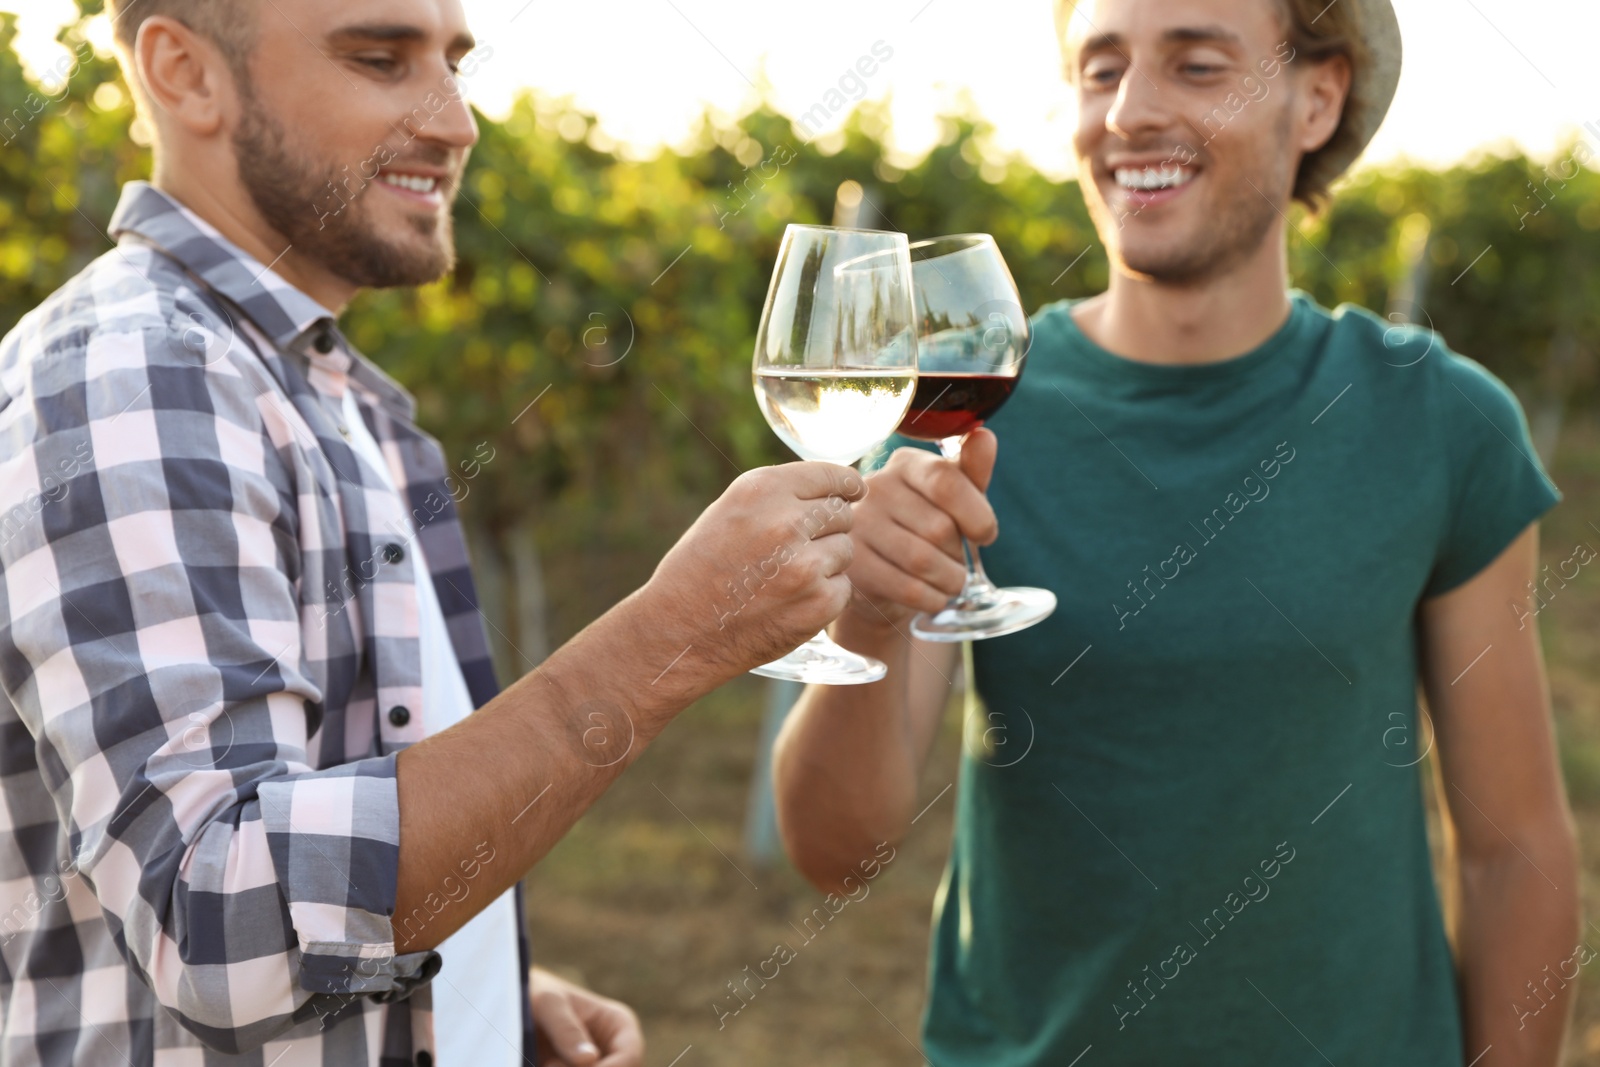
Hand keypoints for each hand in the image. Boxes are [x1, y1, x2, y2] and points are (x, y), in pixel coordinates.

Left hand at [529, 967, 642, 1066]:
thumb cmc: (534, 993)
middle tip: (549, 1065)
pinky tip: (539, 1063)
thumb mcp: (548, 1003)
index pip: (630, 1056)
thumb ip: (566, 1029)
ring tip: (544, 1061)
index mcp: (619, 1026)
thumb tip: (588, 1060)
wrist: (512, 1006)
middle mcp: (612, 1052)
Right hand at [643, 461, 864, 676]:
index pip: (830, 474)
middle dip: (827, 529)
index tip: (854, 490)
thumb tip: (838, 490)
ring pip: (846, 550)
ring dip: (827, 563)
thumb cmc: (702, 569)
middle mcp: (786, 521)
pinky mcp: (819, 603)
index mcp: (762, 490)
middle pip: (842, 513)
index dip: (846, 484)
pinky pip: (843, 588)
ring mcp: (805, 564)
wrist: (681, 631)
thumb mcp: (731, 512)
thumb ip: (780, 497)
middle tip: (797, 550)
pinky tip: (789, 603)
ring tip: (785, 578)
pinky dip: (824, 596)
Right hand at [840, 429, 997, 629]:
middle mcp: (875, 488)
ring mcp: (857, 526)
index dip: (977, 514)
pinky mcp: (853, 564)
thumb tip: (985, 436)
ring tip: (950, 582)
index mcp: (905, 464)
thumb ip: (972, 472)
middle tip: (957, 562)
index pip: (946, 481)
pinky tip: (933, 596)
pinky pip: (907, 588)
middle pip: (939, 528)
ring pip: (923, 561)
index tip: (985, 535)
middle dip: (960, 555)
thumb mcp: (954, 501)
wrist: (882, 581)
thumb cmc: (924, 532)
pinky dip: (932, 598)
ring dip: (950, 580)